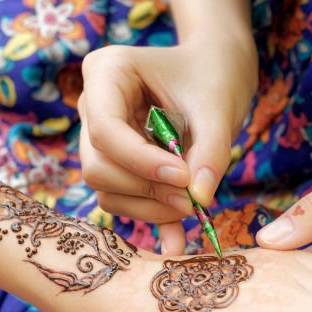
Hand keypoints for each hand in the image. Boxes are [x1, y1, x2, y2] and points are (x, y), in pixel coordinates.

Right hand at [79, 37, 256, 253]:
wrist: (216, 69)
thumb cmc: (215, 76)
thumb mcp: (218, 107)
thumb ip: (210, 151)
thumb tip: (198, 199)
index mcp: (107, 71)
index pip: (105, 130)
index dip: (141, 162)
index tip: (183, 178)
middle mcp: (93, 104)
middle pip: (98, 165)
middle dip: (145, 188)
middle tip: (193, 199)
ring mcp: (100, 135)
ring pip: (106, 188)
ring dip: (149, 206)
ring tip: (194, 205)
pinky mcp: (117, 161)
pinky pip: (122, 197)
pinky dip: (151, 218)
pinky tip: (176, 242)